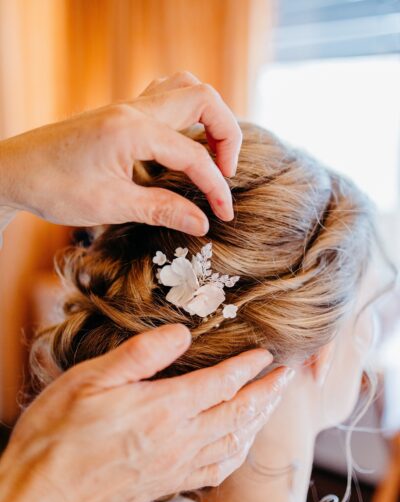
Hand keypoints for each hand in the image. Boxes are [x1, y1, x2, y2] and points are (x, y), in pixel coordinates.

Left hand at [0, 72, 241, 234]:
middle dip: (227, 135)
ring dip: (208, 117)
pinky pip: (165, 97)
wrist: (14, 170)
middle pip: (204, 99)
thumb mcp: (112, 205)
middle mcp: (134, 109)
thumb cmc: (55, 188)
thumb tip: (202, 223)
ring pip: (185, 88)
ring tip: (211, 153)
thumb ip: (163, 210)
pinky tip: (182, 142)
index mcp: (133, 130)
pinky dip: (186, 115)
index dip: (215, 186)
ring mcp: (127, 106)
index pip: (194, 155)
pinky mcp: (121, 113)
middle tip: (227, 172)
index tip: (223, 213)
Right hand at [0, 324, 289, 501]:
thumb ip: (141, 355)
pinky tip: (237, 446)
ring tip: (269, 406)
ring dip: (257, 422)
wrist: (39, 495)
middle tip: (285, 377)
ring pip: (233, 444)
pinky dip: (235, 454)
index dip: (247, 367)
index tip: (264, 354)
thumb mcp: (91, 380)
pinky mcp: (165, 484)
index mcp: (163, 409)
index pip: (221, 383)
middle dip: (266, 394)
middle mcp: (177, 440)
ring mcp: (174, 466)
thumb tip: (181, 333)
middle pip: (237, 415)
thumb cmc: (58, 434)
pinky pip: (215, 471)